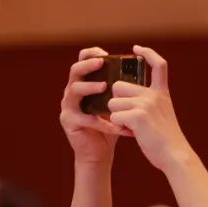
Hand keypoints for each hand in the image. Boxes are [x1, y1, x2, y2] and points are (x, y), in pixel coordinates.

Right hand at [60, 47, 125, 165]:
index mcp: (84, 84)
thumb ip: (122, 90)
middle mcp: (72, 92)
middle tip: (101, 63)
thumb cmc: (109, 126)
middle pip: (75, 70)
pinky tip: (112, 123)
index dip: (91, 54)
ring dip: (90, 87)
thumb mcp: (116, 104)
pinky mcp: (68, 121)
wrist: (100, 152)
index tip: (106, 54)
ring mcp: (68, 106)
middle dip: (88, 65)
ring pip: (74, 90)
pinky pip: (83, 117)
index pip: (82, 61)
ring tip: (104, 87)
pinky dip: (99, 120)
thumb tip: (140, 74)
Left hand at [107, 45, 195, 173]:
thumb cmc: (165, 139)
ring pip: (113, 102)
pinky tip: (130, 134)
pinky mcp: (138, 117)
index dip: (148, 53)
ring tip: (130, 128)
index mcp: (161, 93)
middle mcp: (153, 95)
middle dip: (117, 102)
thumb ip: (148, 101)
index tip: (137, 48)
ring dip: (116, 117)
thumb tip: (122, 94)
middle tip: (128, 117)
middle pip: (119, 86)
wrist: (174, 155)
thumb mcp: (163, 114)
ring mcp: (146, 104)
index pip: (159, 65)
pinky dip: (118, 127)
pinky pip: (114, 117)